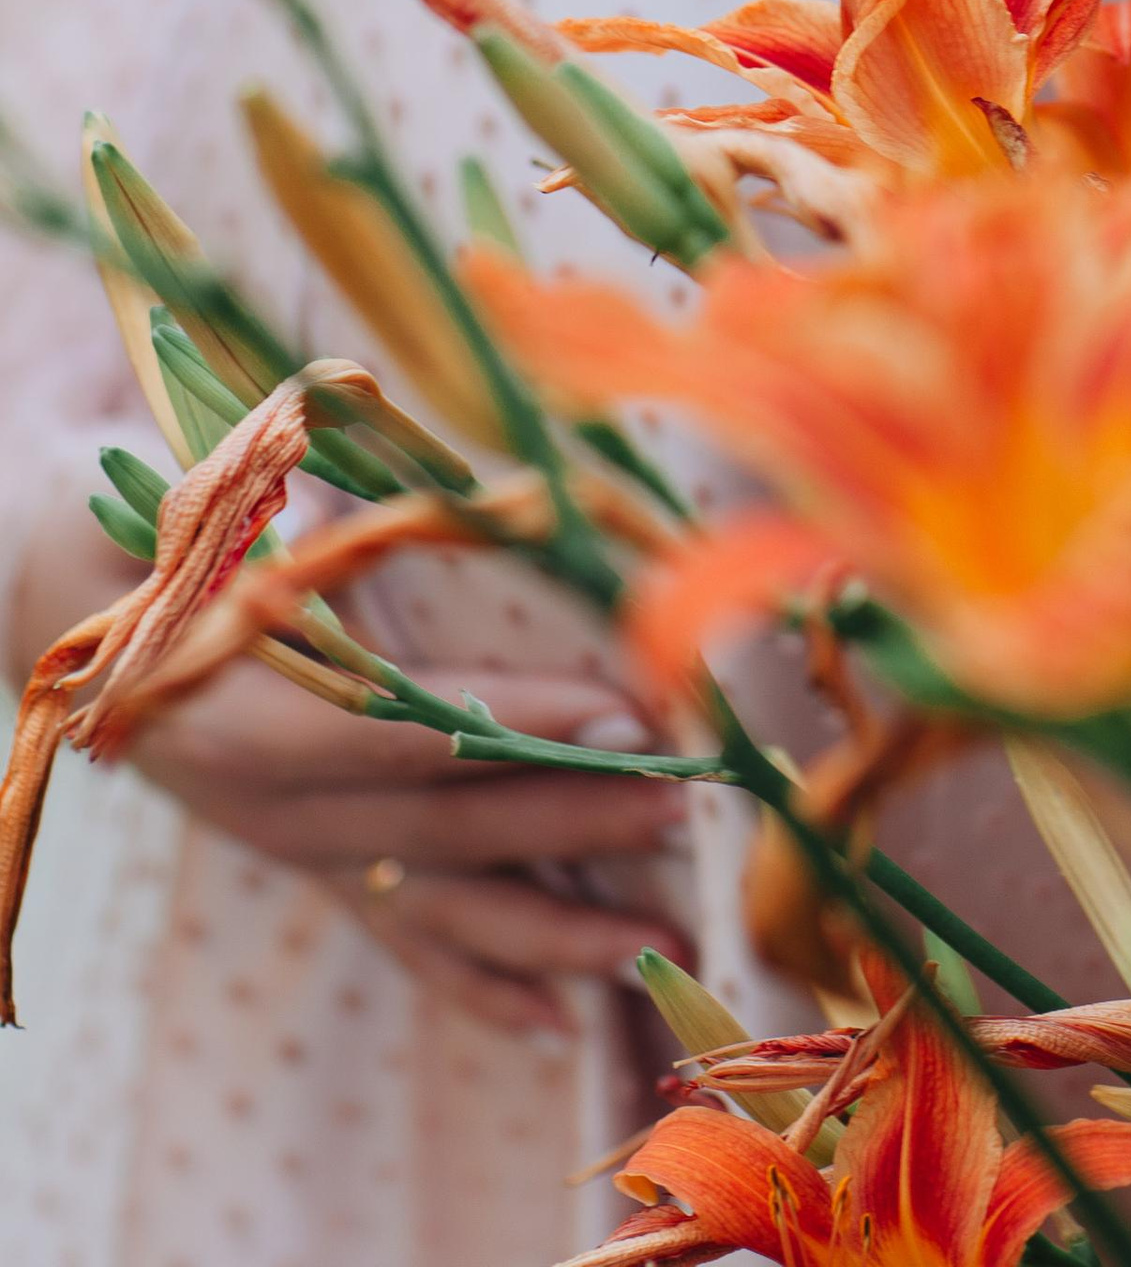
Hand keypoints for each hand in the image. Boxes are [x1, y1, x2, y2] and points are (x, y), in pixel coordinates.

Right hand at [12, 497, 688, 1036]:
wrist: (67, 620)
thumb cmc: (136, 546)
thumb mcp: (192, 514)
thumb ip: (282, 511)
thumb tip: (379, 493)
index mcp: (242, 716)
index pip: (399, 731)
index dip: (513, 730)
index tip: (622, 714)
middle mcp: (273, 806)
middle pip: (439, 827)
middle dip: (570, 821)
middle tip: (683, 804)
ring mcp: (296, 848)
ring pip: (436, 903)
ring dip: (553, 929)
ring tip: (660, 942)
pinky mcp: (312, 864)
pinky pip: (400, 938)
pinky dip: (479, 982)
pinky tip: (558, 1019)